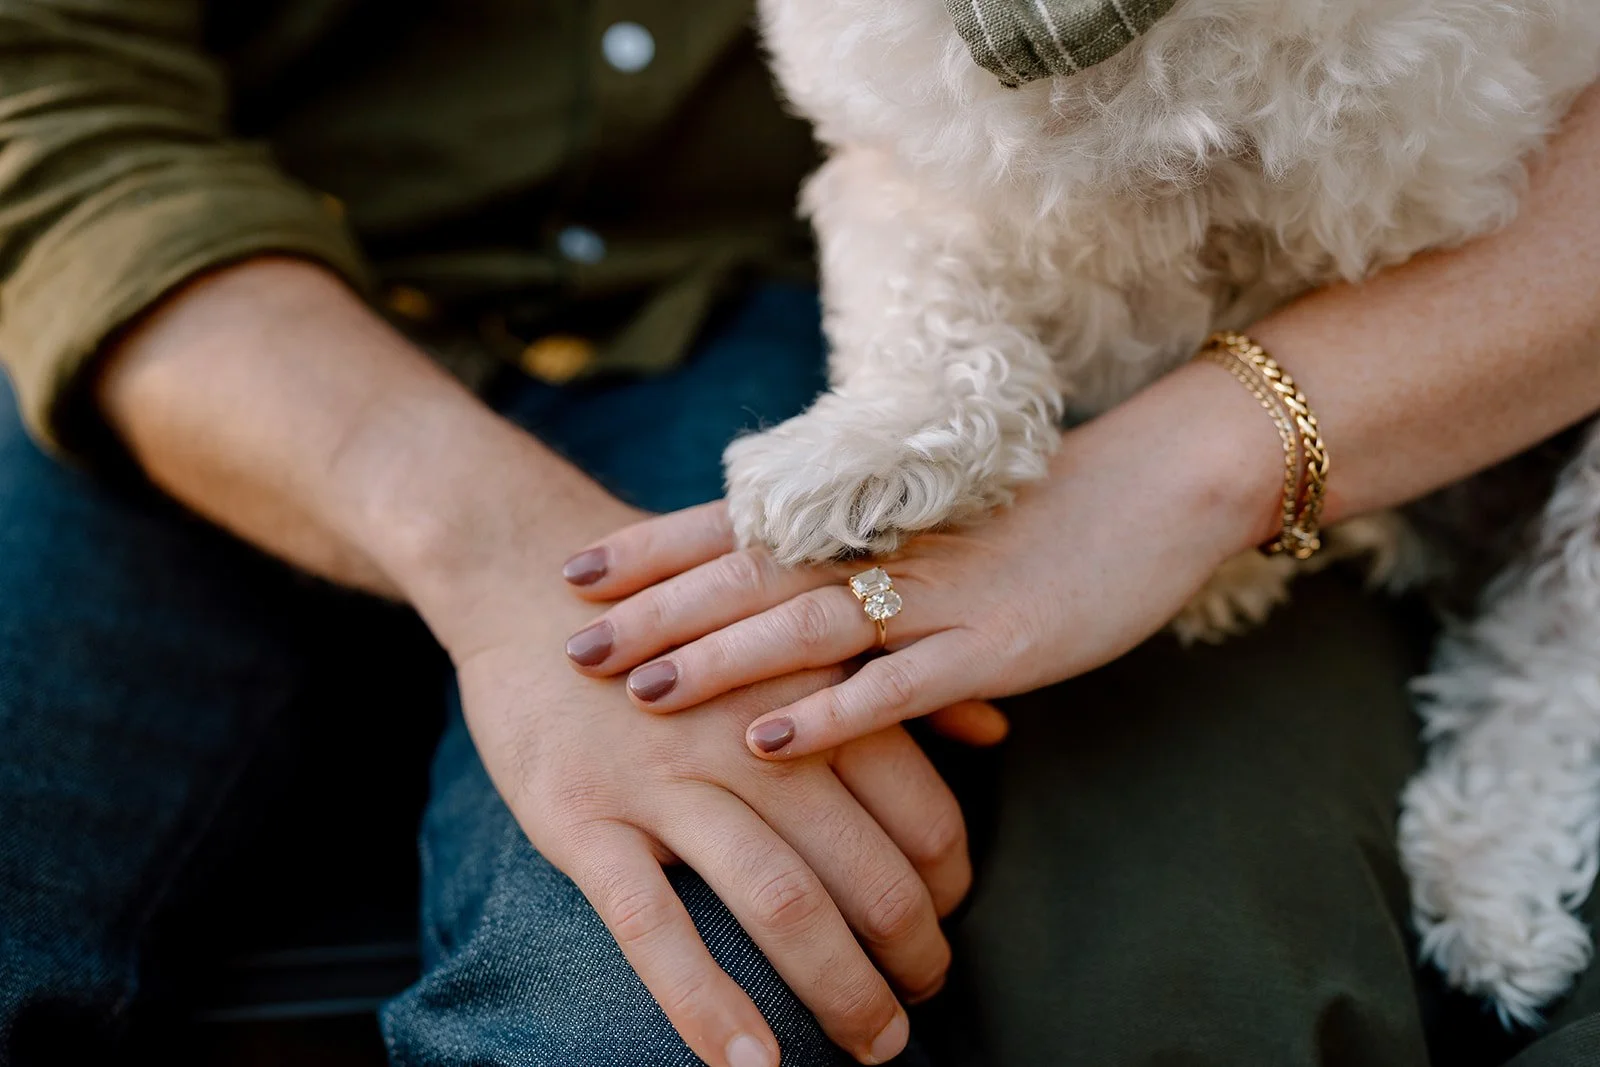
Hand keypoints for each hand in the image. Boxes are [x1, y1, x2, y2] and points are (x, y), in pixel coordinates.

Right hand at [405, 495, 969, 1066]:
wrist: (528, 577)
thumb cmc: (678, 616)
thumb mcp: (791, 628)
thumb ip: (893, 683)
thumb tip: (996, 730)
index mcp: (813, 691)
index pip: (921, 811)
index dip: (950, 882)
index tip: (945, 920)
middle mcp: (755, 737)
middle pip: (867, 869)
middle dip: (913, 952)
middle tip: (923, 998)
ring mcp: (666, 778)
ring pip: (780, 901)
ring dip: (841, 989)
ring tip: (876, 1042)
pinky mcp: (582, 816)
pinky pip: (653, 926)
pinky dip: (704, 1002)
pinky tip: (749, 1065)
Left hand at [559, 362, 1282, 758]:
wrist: (1159, 484)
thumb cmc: (1043, 503)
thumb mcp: (941, 518)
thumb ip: (867, 553)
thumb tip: (792, 596)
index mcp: (873, 509)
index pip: (740, 521)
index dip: (655, 546)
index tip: (575, 568)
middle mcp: (890, 544)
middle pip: (751, 573)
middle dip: (657, 609)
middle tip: (572, 643)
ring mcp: (941, 593)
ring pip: (807, 626)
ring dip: (719, 660)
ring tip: (641, 691)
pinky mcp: (995, 645)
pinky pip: (896, 686)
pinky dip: (829, 716)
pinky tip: (768, 744)